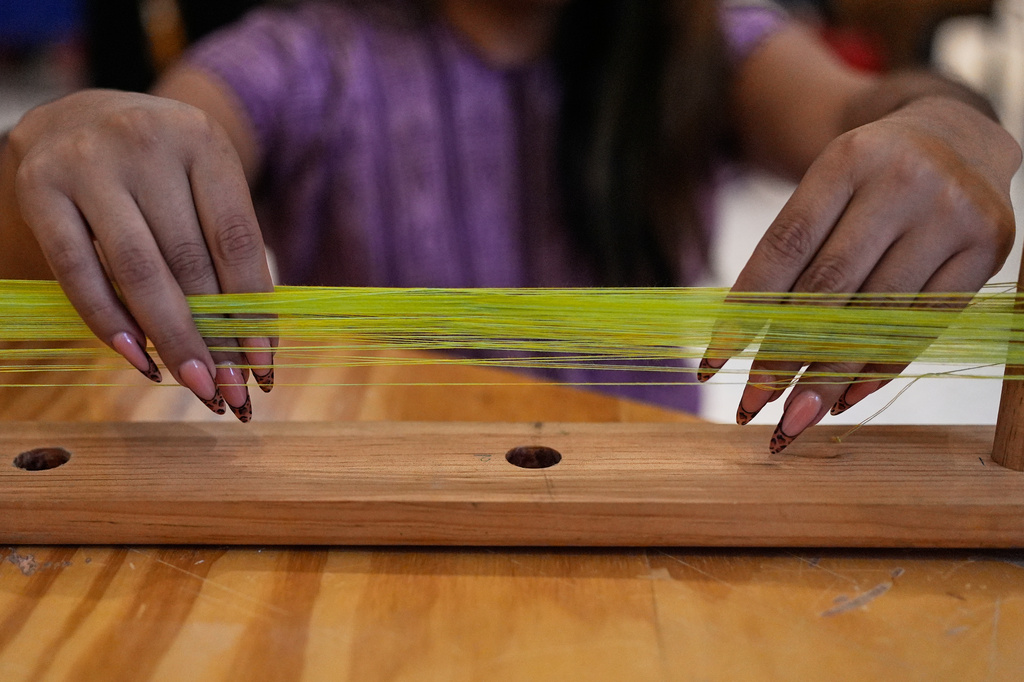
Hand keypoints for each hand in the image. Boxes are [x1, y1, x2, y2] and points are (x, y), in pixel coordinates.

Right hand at [7, 89, 274, 418]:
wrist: (78, 118)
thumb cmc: (161, 168)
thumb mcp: (204, 184)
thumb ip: (226, 249)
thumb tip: (252, 346)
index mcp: (201, 140)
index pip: (236, 240)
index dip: (252, 309)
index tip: (264, 364)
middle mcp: (144, 143)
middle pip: (189, 262)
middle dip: (215, 338)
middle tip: (233, 392)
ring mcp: (87, 165)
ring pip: (138, 271)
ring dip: (171, 340)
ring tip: (198, 387)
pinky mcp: (40, 190)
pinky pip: (79, 272)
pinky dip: (111, 324)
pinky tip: (140, 361)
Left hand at [701, 96, 1020, 451]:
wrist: (955, 136)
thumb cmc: (868, 177)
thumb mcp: (825, 189)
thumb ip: (791, 255)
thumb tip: (746, 343)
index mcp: (847, 159)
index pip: (785, 247)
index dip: (747, 310)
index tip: (715, 362)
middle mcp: (904, 181)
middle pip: (830, 287)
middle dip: (784, 355)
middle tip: (750, 405)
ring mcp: (953, 213)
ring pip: (879, 314)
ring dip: (828, 377)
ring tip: (791, 418)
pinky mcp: (988, 247)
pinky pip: (927, 323)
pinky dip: (882, 367)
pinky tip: (844, 399)